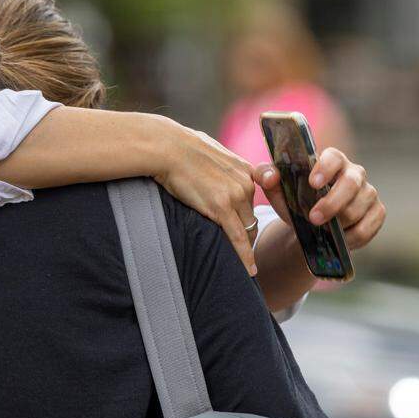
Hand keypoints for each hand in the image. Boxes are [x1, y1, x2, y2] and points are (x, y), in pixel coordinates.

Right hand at [153, 122, 258, 274]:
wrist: (166, 148)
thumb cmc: (180, 147)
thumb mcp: (209, 151)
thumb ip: (219, 166)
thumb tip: (210, 170)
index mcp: (243, 169)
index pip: (252, 200)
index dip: (248, 216)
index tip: (246, 228)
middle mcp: (245, 183)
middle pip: (251, 217)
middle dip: (247, 233)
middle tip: (240, 250)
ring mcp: (235, 195)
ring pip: (247, 229)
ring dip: (244, 246)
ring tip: (243, 264)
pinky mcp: (221, 208)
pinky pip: (238, 238)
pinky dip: (245, 256)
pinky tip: (249, 270)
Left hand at [254, 147, 385, 249]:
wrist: (310, 226)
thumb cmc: (295, 200)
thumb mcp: (278, 190)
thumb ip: (267, 177)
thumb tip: (269, 176)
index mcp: (332, 161)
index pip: (334, 157)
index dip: (325, 168)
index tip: (312, 183)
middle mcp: (354, 173)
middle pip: (352, 183)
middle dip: (332, 202)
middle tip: (313, 218)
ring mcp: (368, 193)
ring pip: (360, 206)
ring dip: (340, 221)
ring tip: (322, 231)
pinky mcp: (376, 213)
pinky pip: (369, 226)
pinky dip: (353, 236)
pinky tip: (339, 240)